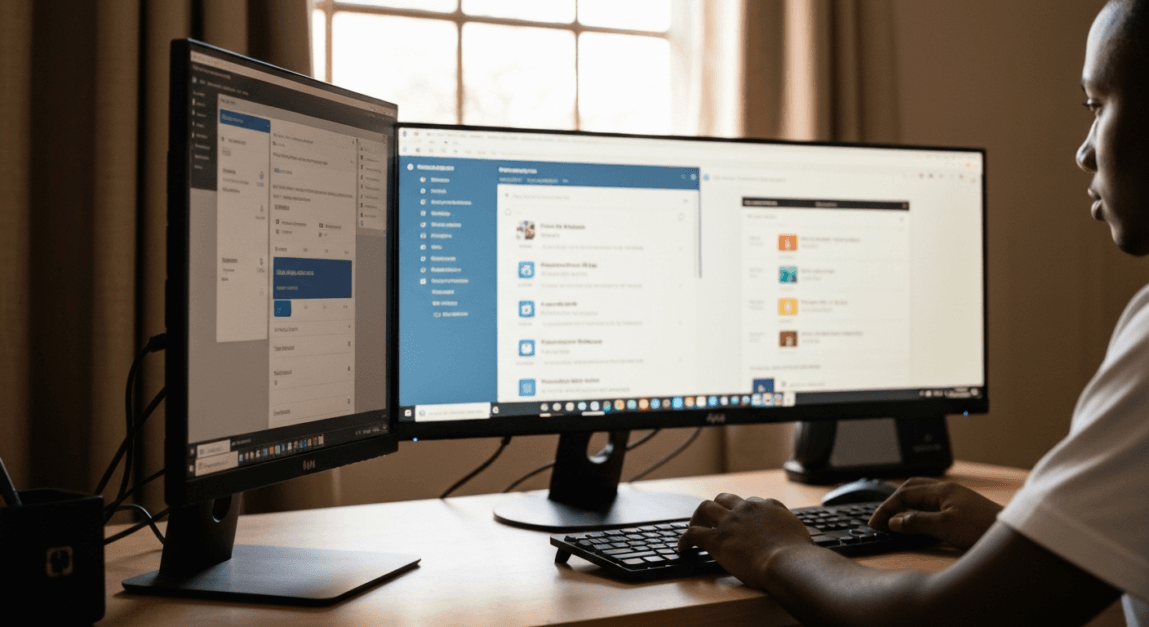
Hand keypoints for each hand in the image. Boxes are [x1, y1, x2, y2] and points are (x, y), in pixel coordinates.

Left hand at [678, 493, 812, 589]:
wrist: (787, 562)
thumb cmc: (798, 555)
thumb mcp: (801, 534)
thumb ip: (792, 529)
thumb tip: (795, 535)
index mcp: (768, 507)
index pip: (751, 502)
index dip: (743, 512)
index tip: (740, 521)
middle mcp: (747, 509)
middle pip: (725, 499)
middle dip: (718, 507)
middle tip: (713, 519)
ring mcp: (730, 522)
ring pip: (705, 508)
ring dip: (698, 517)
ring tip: (694, 527)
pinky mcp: (717, 538)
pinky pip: (692, 533)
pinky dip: (685, 539)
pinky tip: (683, 548)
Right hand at [868, 478, 1002, 549]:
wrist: (1015, 534)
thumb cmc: (983, 529)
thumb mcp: (944, 528)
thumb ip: (916, 523)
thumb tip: (894, 521)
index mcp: (941, 490)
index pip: (904, 494)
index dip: (886, 509)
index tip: (875, 523)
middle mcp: (947, 490)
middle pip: (910, 489)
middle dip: (892, 502)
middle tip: (880, 519)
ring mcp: (955, 498)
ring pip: (921, 495)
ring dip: (904, 504)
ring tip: (894, 519)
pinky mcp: (962, 508)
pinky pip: (932, 503)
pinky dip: (918, 510)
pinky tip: (918, 520)